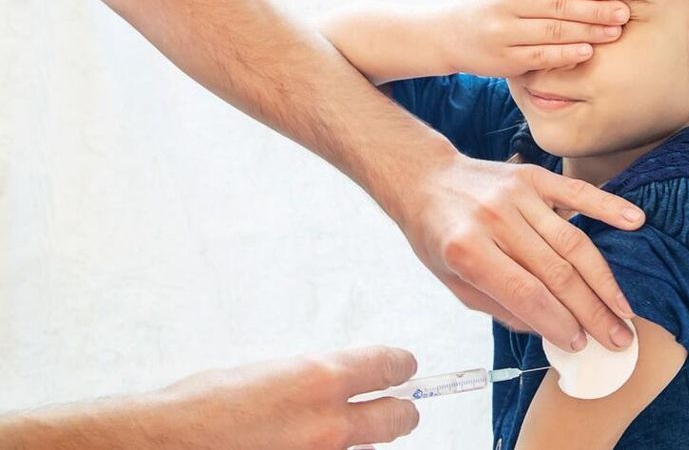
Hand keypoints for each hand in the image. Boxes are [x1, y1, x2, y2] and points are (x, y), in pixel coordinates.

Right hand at [153, 346, 419, 447]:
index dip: (400, 367)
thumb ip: (311, 379)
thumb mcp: (266, 373)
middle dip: (399, 410)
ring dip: (359, 442)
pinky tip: (307, 449)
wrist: (165, 444)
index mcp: (319, 378)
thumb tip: (335, 383)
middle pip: (401, 417)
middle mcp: (328, 422)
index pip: (390, 366)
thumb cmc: (202, 408)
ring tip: (331, 436)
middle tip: (394, 408)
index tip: (403, 369)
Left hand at [395, 153, 643, 352]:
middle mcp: (494, 219)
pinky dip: (609, 207)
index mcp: (467, 249)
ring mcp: (517, 194)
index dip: (558, 323)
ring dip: (603, 279)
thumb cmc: (438, 237)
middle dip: (591, 311)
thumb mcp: (453, 282)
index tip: (581, 344)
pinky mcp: (533, 176)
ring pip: (572, 241)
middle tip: (617, 337)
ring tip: (624, 309)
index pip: (526, 294)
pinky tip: (635, 223)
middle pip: (556, 272)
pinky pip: (577, 193)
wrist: (425, 180)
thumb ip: (501, 307)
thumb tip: (551, 331)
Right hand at [437, 0, 630, 76]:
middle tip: (624, 12)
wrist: (447, 35)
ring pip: (552, 32)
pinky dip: (565, 55)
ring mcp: (504, 33)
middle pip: (556, 6)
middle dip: (594, 10)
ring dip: (587, 32)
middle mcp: (504, 4)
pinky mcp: (505, 60)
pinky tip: (588, 51)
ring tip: (615, 31)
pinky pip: (540, 57)